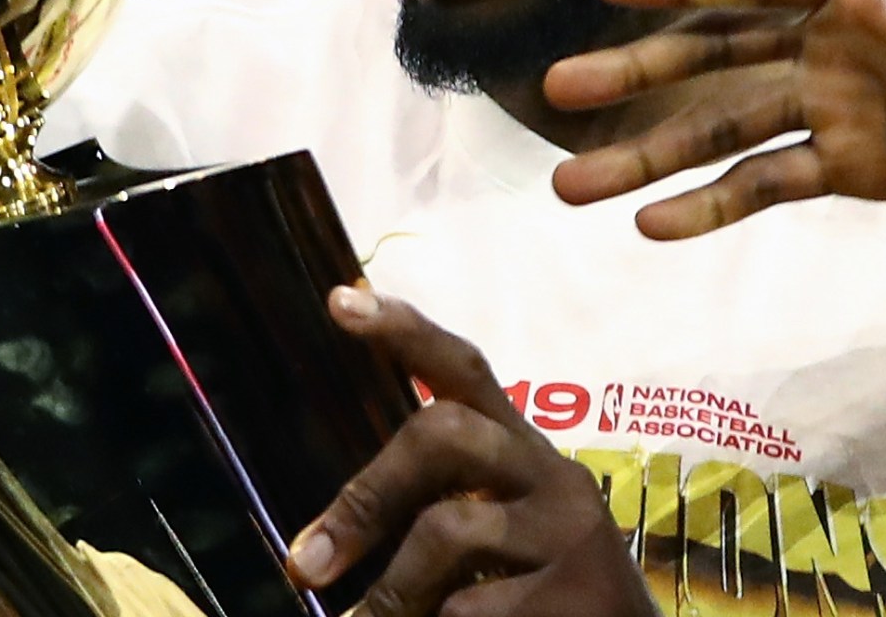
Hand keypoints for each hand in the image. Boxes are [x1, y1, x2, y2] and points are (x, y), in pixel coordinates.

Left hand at [286, 289, 651, 616]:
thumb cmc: (536, 600)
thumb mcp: (494, 539)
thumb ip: (435, 515)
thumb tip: (317, 547)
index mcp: (524, 452)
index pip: (464, 370)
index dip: (405, 331)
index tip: (340, 300)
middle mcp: (554, 476)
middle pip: (443, 433)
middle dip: (365, 497)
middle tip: (306, 567)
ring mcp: (572, 534)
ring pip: (447, 531)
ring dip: (390, 594)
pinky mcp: (580, 594)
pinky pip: (469, 610)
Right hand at [546, 0, 885, 234]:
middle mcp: (835, 39)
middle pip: (718, 54)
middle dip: (640, 70)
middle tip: (560, 85)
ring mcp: (840, 106)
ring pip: (725, 130)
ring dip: (653, 157)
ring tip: (574, 186)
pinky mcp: (859, 169)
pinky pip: (772, 187)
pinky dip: (713, 207)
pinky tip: (654, 227)